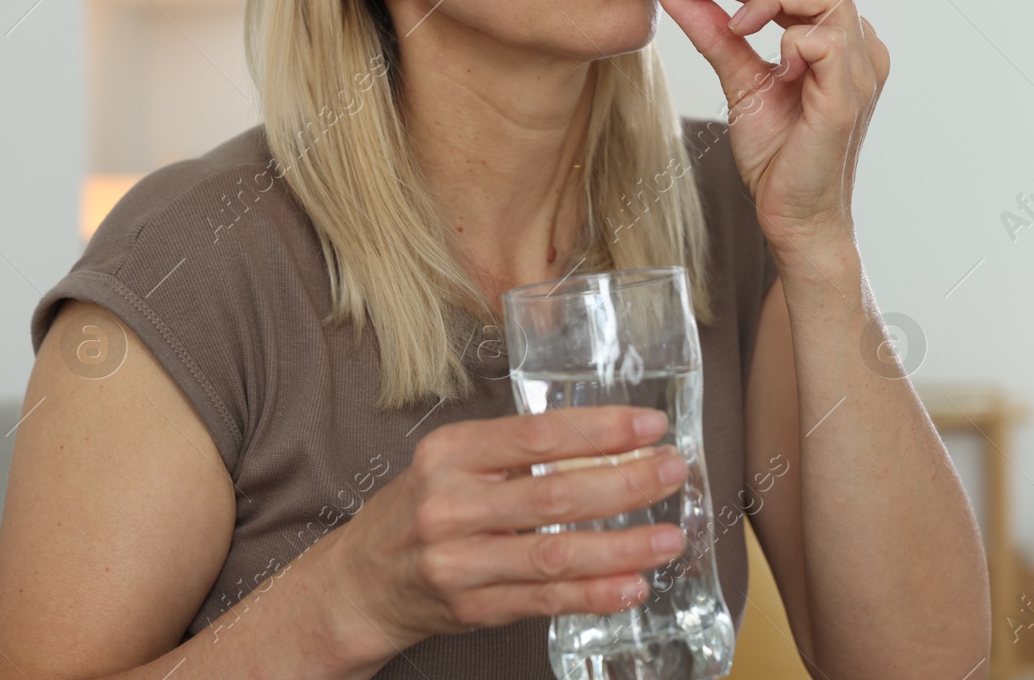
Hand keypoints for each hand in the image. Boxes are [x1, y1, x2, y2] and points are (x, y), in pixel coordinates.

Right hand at [317, 406, 688, 662]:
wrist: (360, 583)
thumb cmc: (419, 510)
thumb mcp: (451, 463)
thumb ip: (515, 452)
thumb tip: (607, 442)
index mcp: (451, 452)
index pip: (538, 434)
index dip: (602, 429)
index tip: (651, 425)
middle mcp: (451, 505)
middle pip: (555, 494)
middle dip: (626, 483)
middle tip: (673, 472)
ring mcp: (460, 562)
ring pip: (556, 554)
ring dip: (622, 547)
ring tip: (669, 537)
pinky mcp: (473, 608)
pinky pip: (545, 600)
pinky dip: (595, 594)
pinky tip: (632, 586)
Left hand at [658, 0, 889, 251]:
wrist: (792, 217)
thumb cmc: (778, 158)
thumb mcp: (738, 82)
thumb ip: (714, 35)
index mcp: (835, 40)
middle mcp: (857, 47)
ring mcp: (859, 70)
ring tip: (736, 26)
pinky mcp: (849, 96)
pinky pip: (826, 39)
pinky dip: (789, 41)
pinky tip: (772, 69)